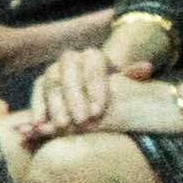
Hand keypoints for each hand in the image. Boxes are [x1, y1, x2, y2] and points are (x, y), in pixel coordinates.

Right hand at [16, 42, 161, 143]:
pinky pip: (36, 93)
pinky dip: (38, 108)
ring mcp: (54, 70)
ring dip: (55, 106)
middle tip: (81, 121)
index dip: (95, 89)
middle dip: (75, 99)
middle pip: (69, 75)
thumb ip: (133, 78)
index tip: (98, 111)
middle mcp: (71, 59)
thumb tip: (146, 67)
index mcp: (94, 57)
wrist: (97, 96)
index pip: (93, 68)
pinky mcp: (40, 83)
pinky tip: (39, 125)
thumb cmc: (117, 92)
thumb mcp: (127, 86)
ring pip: (50, 83)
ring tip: (63, 126)